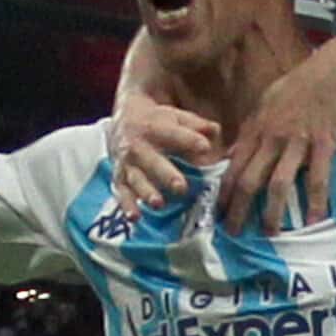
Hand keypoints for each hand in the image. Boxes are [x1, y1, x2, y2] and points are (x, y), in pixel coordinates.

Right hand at [108, 84, 221, 213]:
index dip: (190, 140)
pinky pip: (122, 193)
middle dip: (166, 175)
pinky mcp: (120, 179)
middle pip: (153, 161)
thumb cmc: (157, 123)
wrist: (122, 121)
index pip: (174, 134)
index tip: (205, 148)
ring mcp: (128, 164)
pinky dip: (128, 205)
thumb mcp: (175, 117)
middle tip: (181, 188)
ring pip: (136, 180)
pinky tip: (135, 217)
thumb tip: (216, 131)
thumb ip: (196, 126)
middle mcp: (138, 146)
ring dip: (147, 193)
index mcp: (155, 128)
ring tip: (158, 204)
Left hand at [212, 53, 335, 233]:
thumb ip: (247, 132)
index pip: (233, 168)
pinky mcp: (323, 146)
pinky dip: (316, 202)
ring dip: (272, 212)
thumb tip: (230, 154)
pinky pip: (318, 179)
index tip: (218, 215)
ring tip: (270, 233)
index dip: (224, 194)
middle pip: (249, 181)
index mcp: (256, 130)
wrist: (332, 72)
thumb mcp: (263, 104)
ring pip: (278, 185)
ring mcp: (297, 143)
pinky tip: (315, 220)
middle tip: (234, 234)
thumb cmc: (297, 88)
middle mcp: (272, 139)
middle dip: (239, 210)